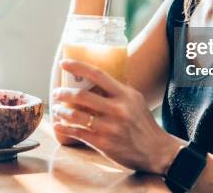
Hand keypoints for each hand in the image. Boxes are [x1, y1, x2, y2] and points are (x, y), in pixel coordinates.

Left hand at [51, 59, 183, 173]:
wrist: (157, 150)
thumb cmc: (143, 124)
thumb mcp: (135, 101)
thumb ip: (117, 91)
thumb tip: (96, 80)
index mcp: (125, 95)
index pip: (97, 74)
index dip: (78, 67)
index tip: (64, 63)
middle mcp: (117, 109)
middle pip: (82, 95)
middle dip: (63, 93)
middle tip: (56, 92)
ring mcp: (110, 127)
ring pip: (76, 115)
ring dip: (62, 111)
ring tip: (57, 109)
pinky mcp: (104, 143)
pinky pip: (78, 133)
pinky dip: (64, 128)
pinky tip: (58, 125)